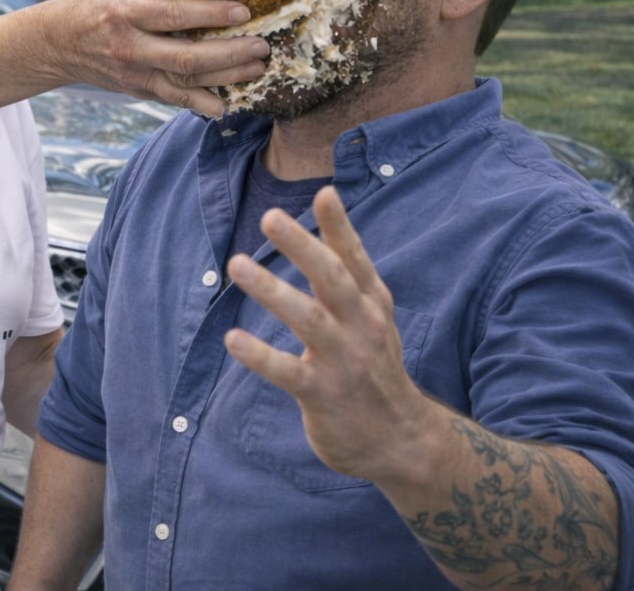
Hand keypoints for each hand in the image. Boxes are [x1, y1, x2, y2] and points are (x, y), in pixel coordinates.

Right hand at [40, 0, 268, 116]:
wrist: (57, 43)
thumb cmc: (95, 2)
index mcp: (125, 12)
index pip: (173, 15)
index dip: (210, 14)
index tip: (243, 11)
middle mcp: (130, 46)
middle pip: (187, 57)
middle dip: (230, 53)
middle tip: (261, 45)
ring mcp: (134, 73)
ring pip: (186, 82)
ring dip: (226, 78)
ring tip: (257, 68)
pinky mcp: (138, 90)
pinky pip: (174, 100)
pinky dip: (201, 104)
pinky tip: (226, 103)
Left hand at [223, 186, 427, 482]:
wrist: (402, 441)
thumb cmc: (375, 365)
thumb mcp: (372, 313)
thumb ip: (348, 262)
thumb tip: (326, 198)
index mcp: (372, 303)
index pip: (354, 258)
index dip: (339, 226)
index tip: (322, 193)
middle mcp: (362, 326)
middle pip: (332, 279)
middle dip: (301, 247)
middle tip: (269, 218)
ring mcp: (344, 361)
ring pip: (308, 319)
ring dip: (271, 290)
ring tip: (236, 265)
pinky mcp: (322, 394)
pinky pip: (287, 372)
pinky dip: (259, 355)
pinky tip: (232, 340)